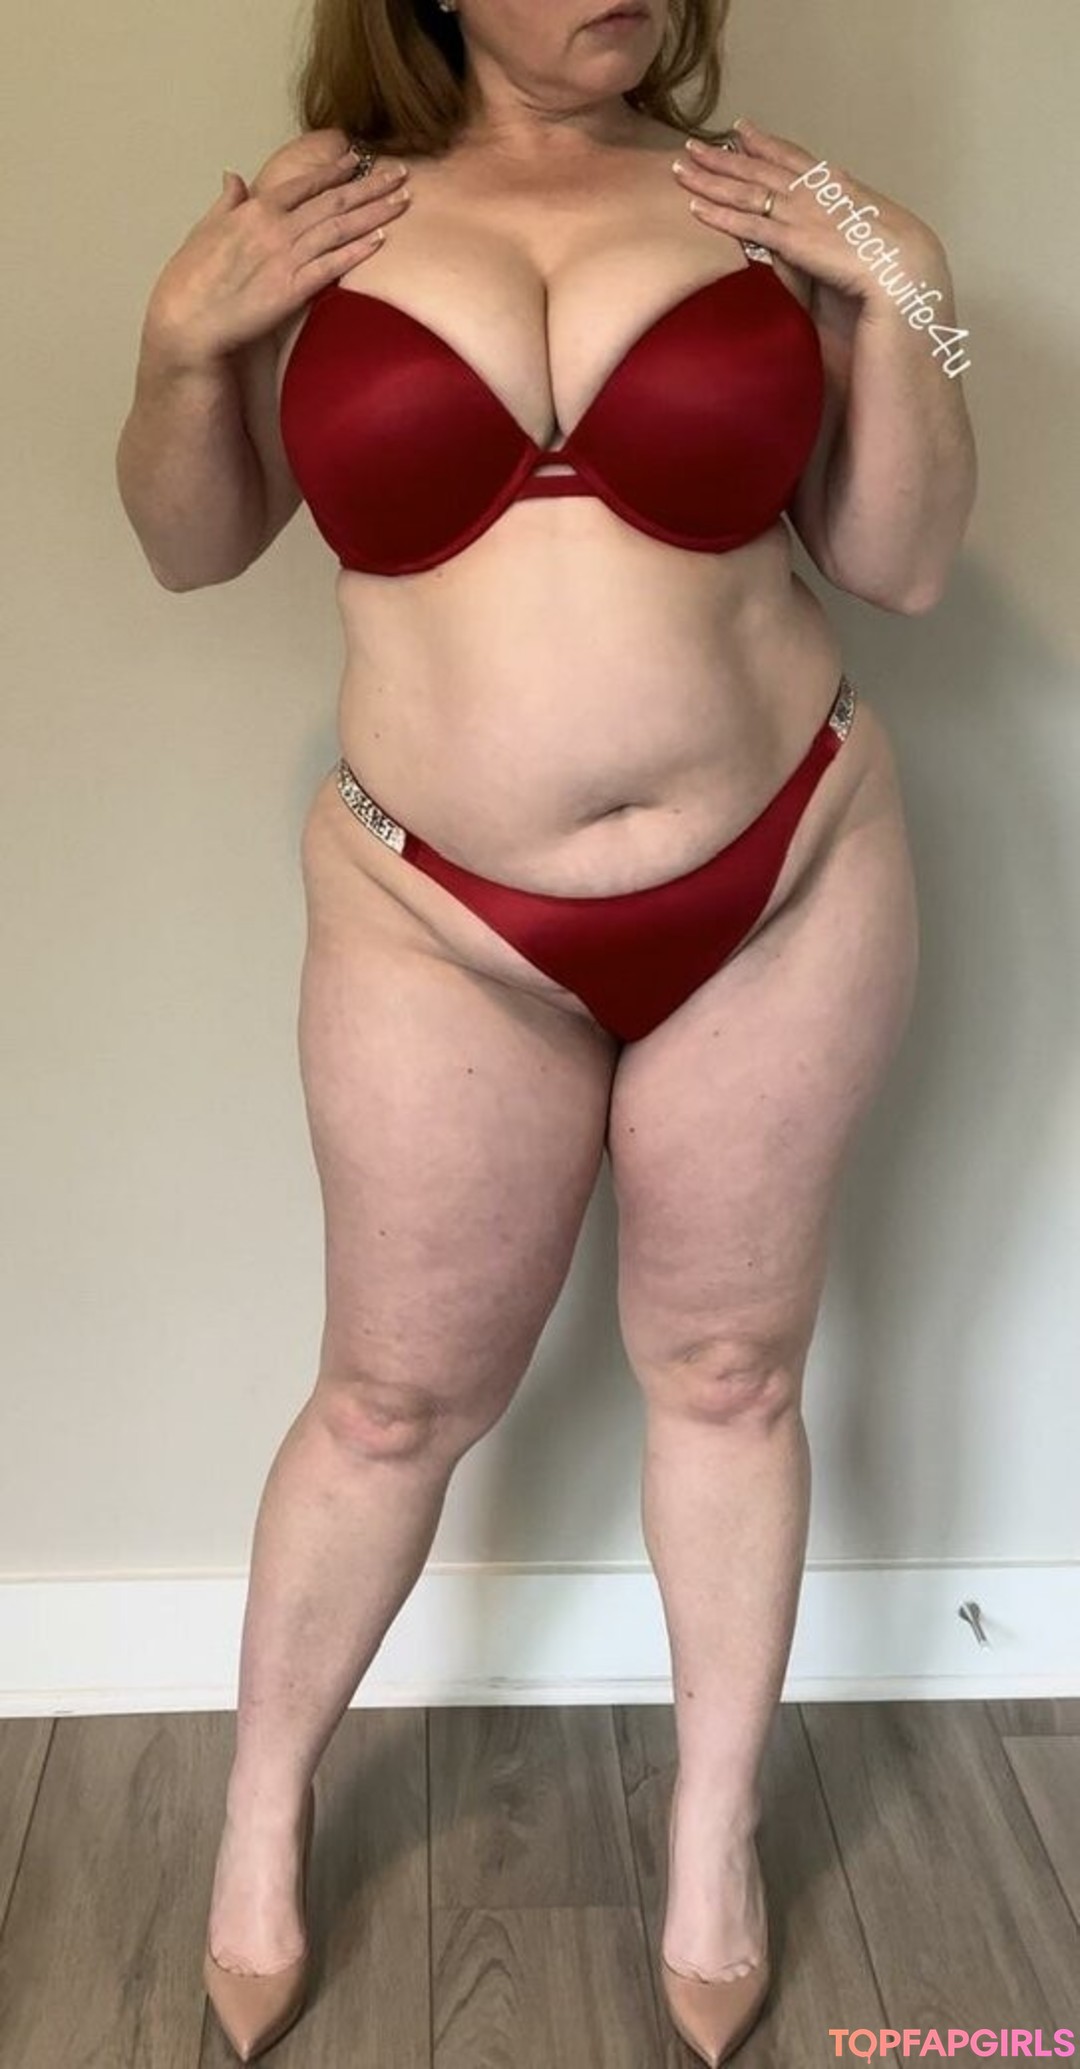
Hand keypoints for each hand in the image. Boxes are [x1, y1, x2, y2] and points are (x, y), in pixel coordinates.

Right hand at [143, 148, 411, 369]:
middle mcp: (275, 226)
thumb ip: (226, 202)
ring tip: (403, 200)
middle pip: (333, 201)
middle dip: (369, 186)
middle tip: (400, 174)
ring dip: (374, 212)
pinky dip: (358, 250)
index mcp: (255, 209)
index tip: (358, 158)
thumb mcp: (204, 229)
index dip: (334, 169)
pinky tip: (382, 239)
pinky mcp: (293, 289)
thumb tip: (232, 176)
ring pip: (340, 228)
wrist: (187, 319)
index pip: (304, 183)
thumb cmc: (190, 279)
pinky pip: (333, 265)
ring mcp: (286, 257)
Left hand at [672, 115, 945, 310]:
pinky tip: (696, 207)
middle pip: (759, 168)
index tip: (740, 131)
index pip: (792, 158)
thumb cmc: (894, 262)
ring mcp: (802, 212)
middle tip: (693, 145)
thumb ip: (836, 233)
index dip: (763, 144)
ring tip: (681, 167)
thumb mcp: (864, 237)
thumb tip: (820, 237)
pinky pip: (748, 224)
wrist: (906, 269)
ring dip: (711, 178)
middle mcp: (814, 191)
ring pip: (746, 190)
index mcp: (835, 186)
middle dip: (723, 157)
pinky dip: (720, 214)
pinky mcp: (794, 239)